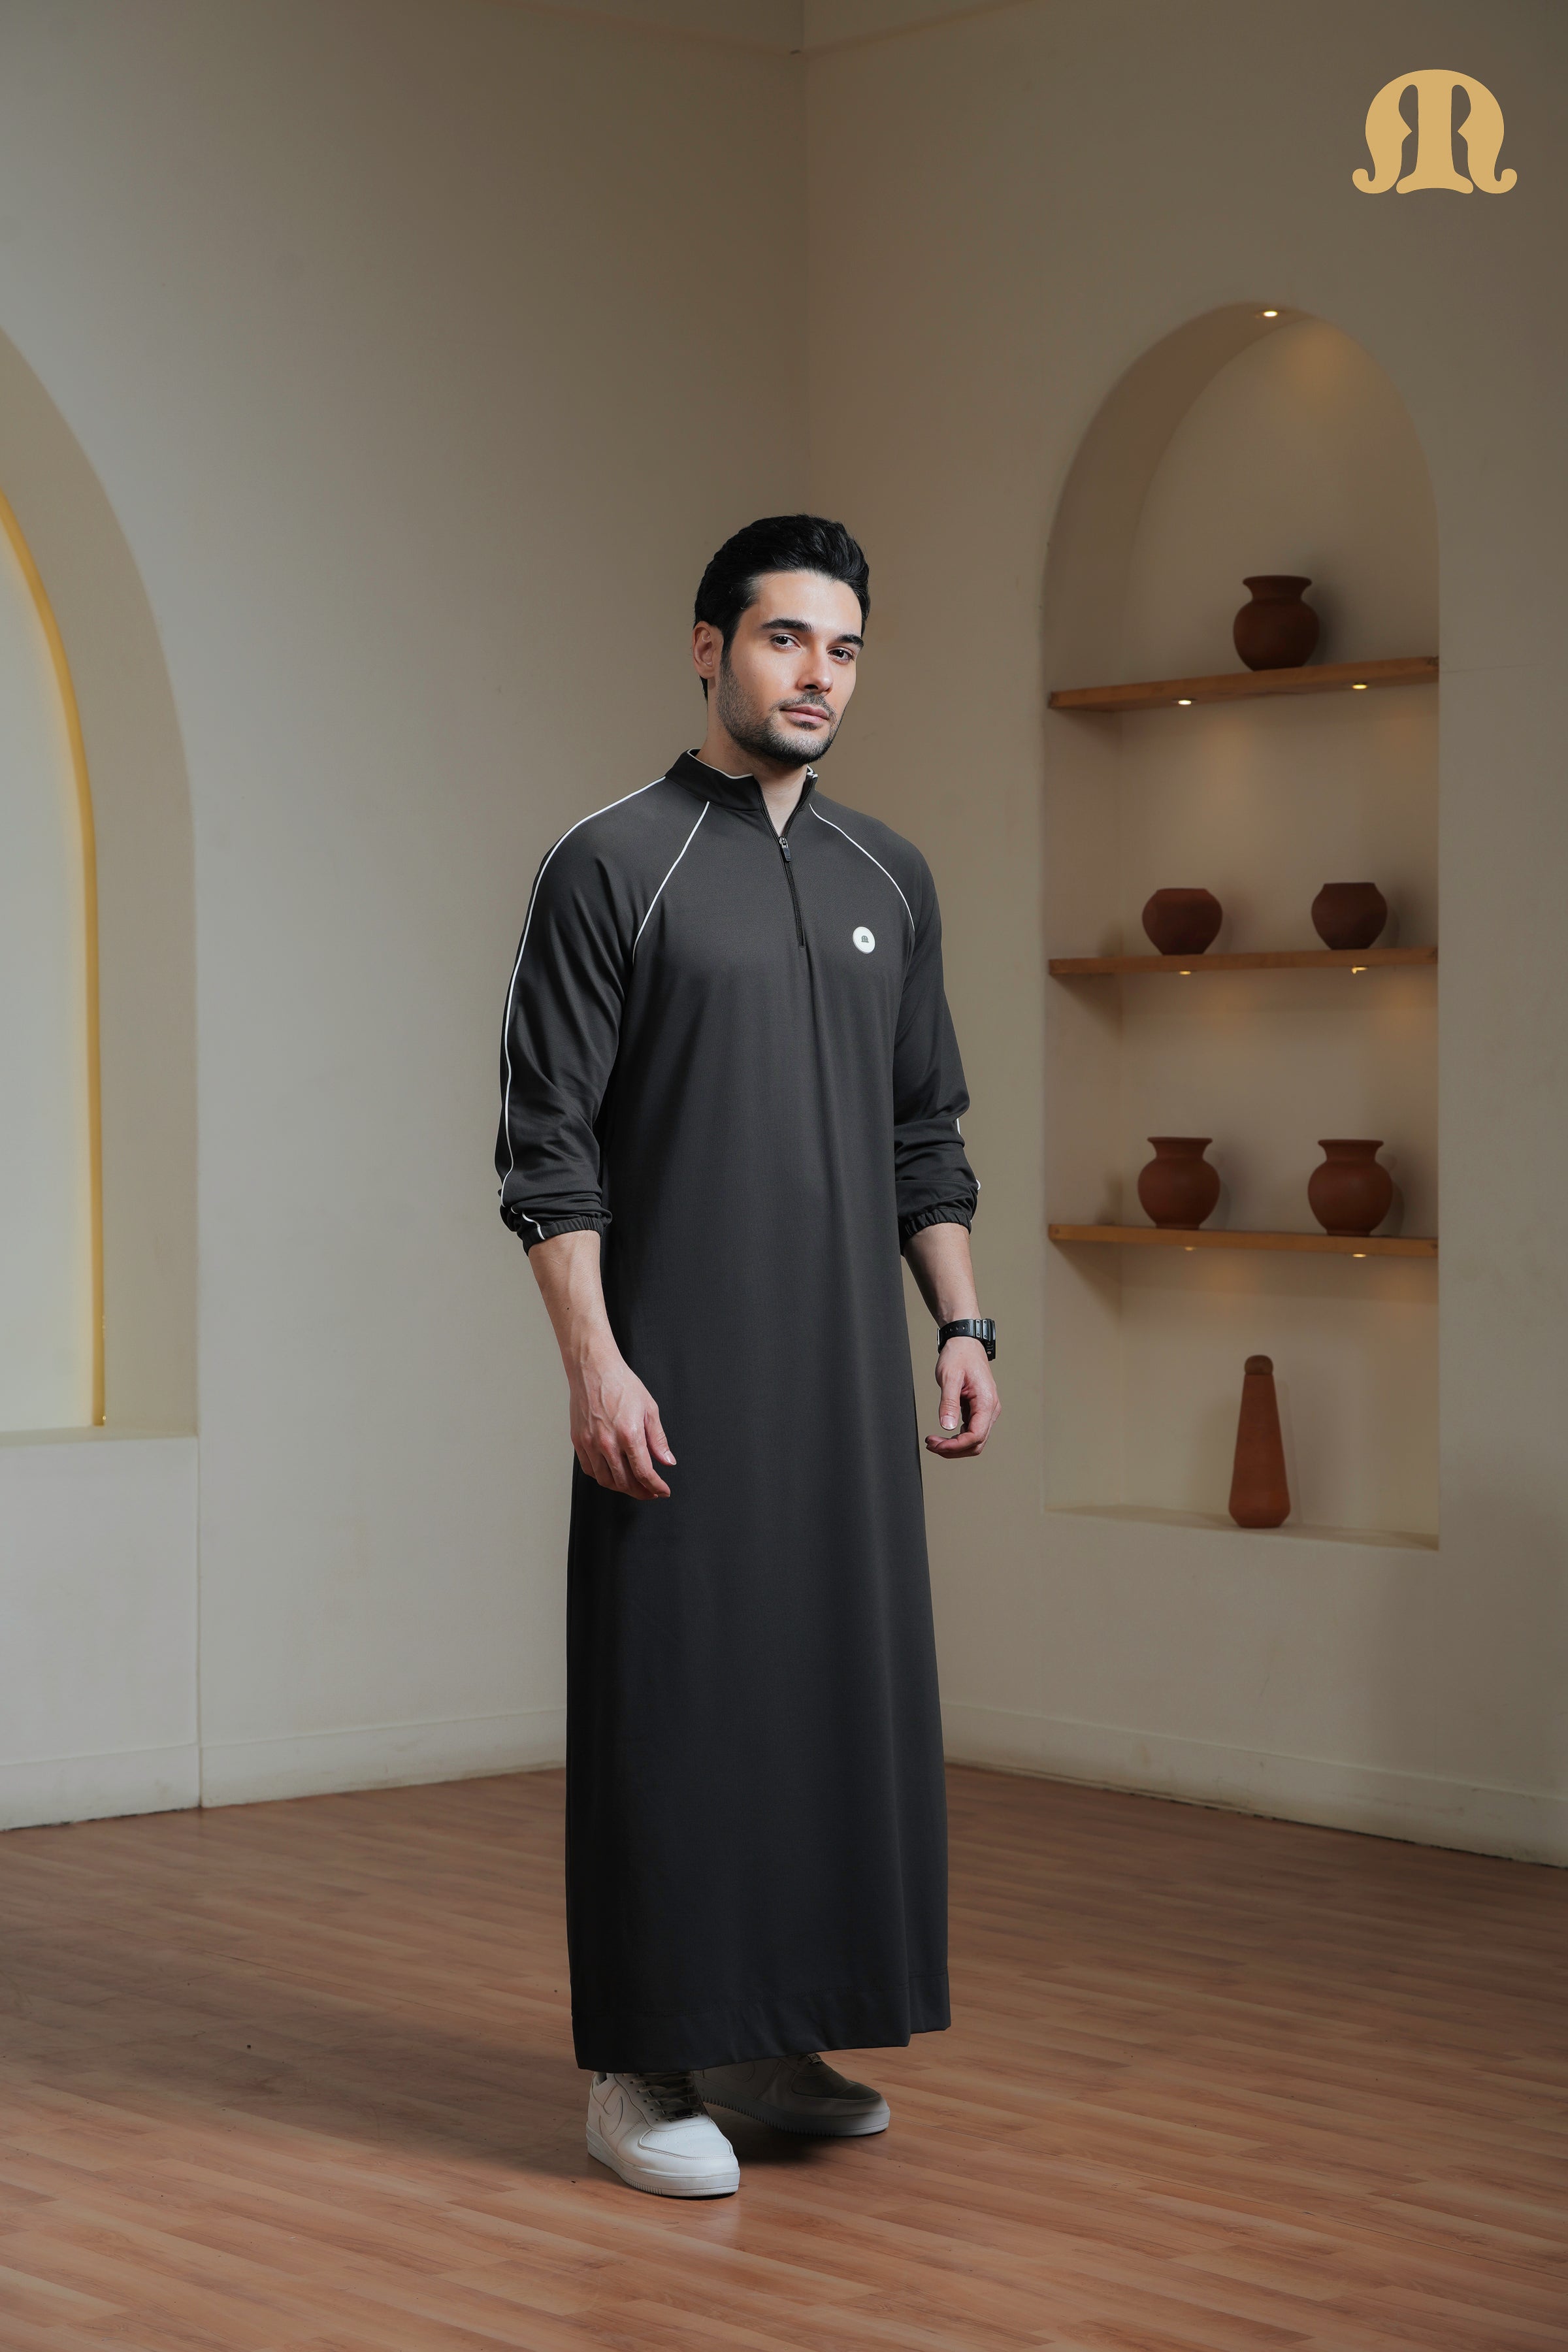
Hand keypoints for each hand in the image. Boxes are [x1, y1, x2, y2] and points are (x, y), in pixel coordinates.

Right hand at [569, 1345, 675, 1498]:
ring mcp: (590, 1443)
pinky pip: (590, 1470)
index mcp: (629, 1434)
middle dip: (641, 1492)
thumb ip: (658, 1439)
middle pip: (625, 1482)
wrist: (593, 1370)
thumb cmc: (622, 1384)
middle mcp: (608, 1443)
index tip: (663, 1491)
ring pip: (606, 1480)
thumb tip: (667, 1461)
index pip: (644, 1473)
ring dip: (622, 1488)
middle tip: (651, 1491)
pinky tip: (613, 1475)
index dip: (656, 1486)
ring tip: (633, 1486)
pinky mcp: (578, 1441)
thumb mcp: (649, 1409)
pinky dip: (603, 1478)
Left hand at [925, 1337, 999, 1458]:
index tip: (937, 1445)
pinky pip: (971, 1431)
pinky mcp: (979, 1410)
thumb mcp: (949, 1377)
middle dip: (953, 1449)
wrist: (965, 1342)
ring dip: (955, 1446)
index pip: (976, 1436)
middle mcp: (990, 1409)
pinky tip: (943, 1436)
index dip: (956, 1446)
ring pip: (975, 1441)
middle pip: (976, 1443)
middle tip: (931, 1445)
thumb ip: (948, 1402)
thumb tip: (947, 1427)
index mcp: (986, 1402)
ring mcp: (986, 1410)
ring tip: (934, 1442)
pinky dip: (957, 1438)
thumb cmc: (959, 1355)